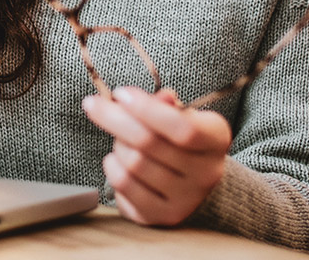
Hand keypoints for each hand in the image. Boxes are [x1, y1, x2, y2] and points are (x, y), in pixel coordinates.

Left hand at [83, 85, 231, 225]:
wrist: (193, 180)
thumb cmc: (180, 139)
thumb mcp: (181, 114)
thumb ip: (165, 104)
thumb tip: (159, 97)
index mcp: (216, 140)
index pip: (183, 128)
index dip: (146, 109)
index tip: (120, 93)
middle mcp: (206, 173)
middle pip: (149, 144)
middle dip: (114, 118)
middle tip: (93, 104)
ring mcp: (185, 199)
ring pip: (133, 163)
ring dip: (117, 144)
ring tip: (120, 138)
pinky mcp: (162, 215)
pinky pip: (123, 185)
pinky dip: (112, 166)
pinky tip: (117, 158)